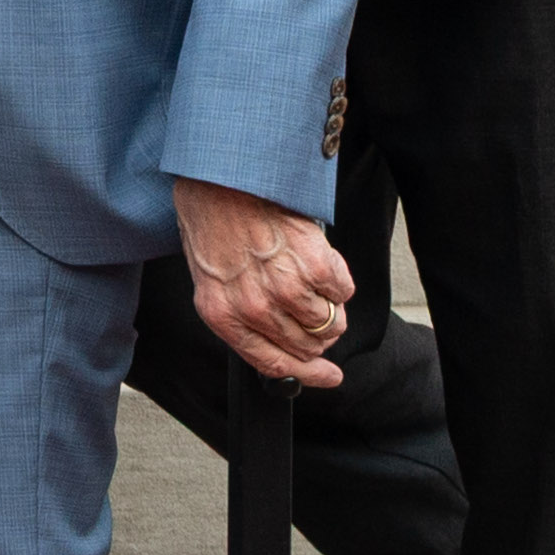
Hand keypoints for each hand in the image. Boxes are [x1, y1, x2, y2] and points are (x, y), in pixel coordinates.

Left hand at [174, 175, 351, 387]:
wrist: (222, 177)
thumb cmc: (212, 219)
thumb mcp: (211, 275)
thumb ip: (239, 312)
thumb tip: (278, 340)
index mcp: (222, 314)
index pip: (272, 363)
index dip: (306, 375)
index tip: (328, 377)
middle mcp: (253, 308)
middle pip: (305, 346)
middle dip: (316, 336)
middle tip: (314, 311)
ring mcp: (285, 289)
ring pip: (328, 324)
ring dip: (328, 308)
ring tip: (312, 280)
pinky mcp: (315, 266)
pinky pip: (343, 292)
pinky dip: (337, 280)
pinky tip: (317, 258)